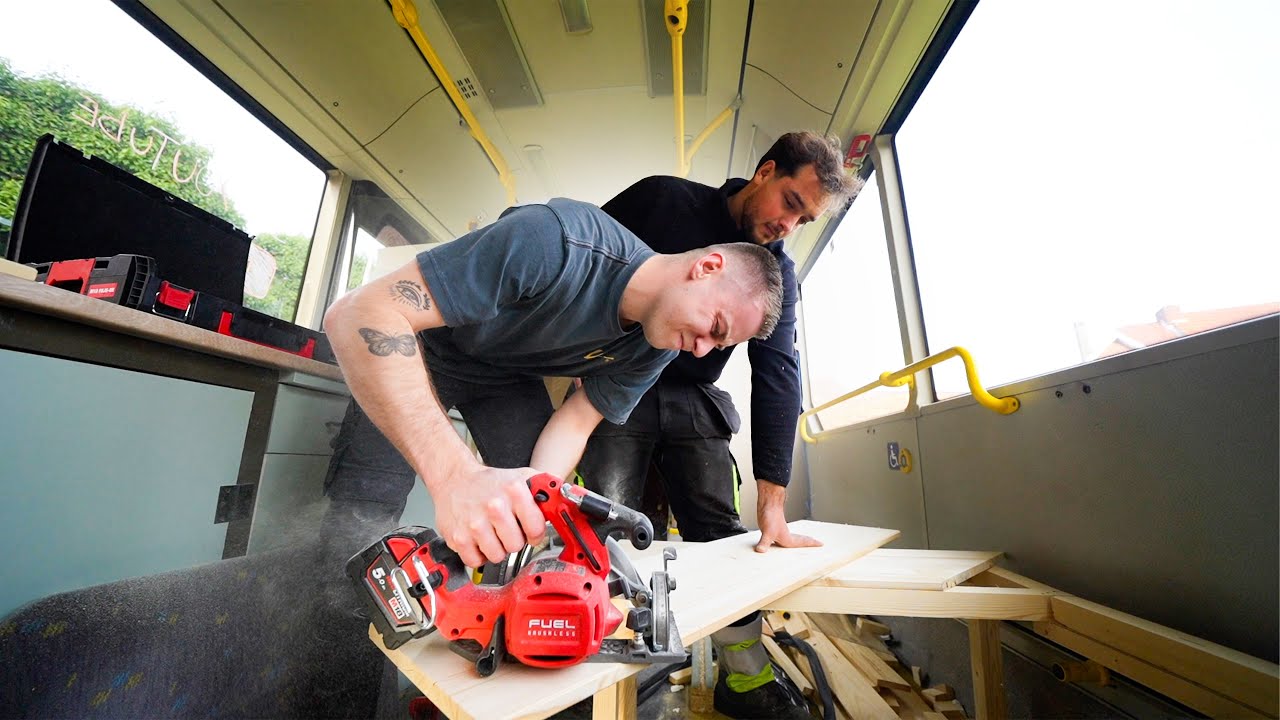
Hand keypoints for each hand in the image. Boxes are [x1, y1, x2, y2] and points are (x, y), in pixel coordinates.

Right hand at [431, 465, 547, 567]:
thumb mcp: (520, 478)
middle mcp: (494, 506)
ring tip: (492, 533)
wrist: (454, 480)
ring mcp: (474, 523)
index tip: (530, 530)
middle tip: (507, 530)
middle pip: (516, 545)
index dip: (535, 532)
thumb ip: (544, 490)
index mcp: (513, 490)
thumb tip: (564, 503)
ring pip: (498, 556)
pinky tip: (478, 540)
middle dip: (514, 540)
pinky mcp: (458, 538)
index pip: (536, 527)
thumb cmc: (489, 483)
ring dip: (497, 548)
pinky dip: (478, 555)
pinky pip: (476, 561)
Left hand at [754, 479, 822, 552]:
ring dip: (798, 539)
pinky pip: (782, 536)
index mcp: (787, 539)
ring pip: (792, 537)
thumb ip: (764, 542)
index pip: (802, 542)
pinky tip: (780, 539)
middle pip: (800, 539)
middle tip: (817, 542)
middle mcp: (785, 535)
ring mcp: (779, 531)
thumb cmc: (770, 515)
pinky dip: (784, 539)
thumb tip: (760, 551)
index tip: (821, 543)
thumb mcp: (767, 532)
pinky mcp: (773, 528)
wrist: (768, 503)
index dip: (811, 543)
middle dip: (808, 542)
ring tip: (803, 542)